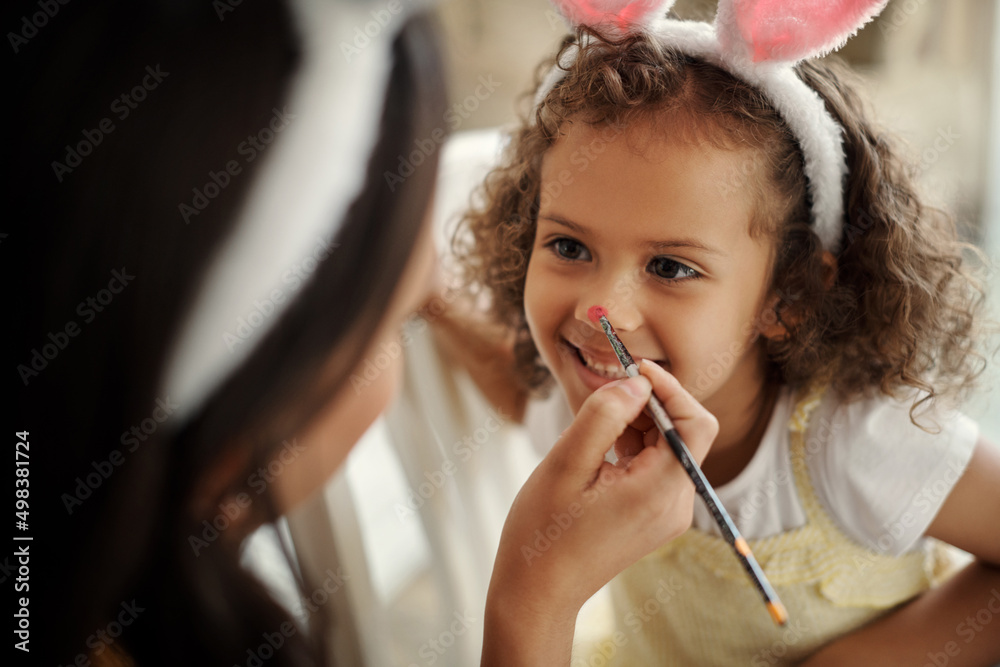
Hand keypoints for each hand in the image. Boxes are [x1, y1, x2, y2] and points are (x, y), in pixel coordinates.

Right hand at [482, 360, 717, 664]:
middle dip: (647, 404)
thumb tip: (636, 381)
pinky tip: (597, 451)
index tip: (633, 369)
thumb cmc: (543, 531)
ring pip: (667, 447)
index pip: (695, 423)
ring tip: (590, 430)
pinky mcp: (655, 516)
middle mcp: (675, 504)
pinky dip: (632, 446)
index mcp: (659, 492)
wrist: (537, 590)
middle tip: (601, 393)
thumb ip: (603, 415)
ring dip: (636, 424)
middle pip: (683, 433)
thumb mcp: (566, 464)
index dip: (670, 388)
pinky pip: (656, 466)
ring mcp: (668, 513)